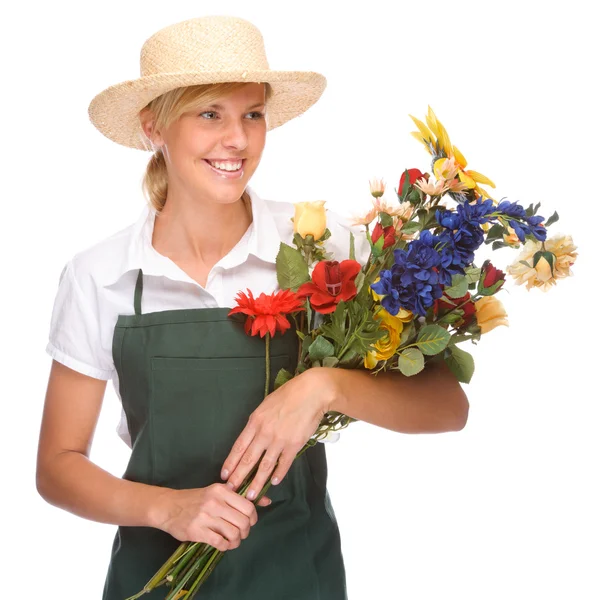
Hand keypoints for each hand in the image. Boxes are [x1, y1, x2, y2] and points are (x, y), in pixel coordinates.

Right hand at [151, 483, 272, 550]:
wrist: (168, 507)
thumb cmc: (195, 499)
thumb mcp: (217, 492)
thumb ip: (239, 497)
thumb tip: (267, 501)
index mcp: (221, 490)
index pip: (248, 506)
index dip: (253, 518)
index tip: (249, 522)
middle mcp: (215, 502)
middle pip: (243, 522)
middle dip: (246, 531)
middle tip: (241, 533)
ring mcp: (205, 517)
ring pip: (233, 533)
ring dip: (236, 541)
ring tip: (233, 540)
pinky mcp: (197, 531)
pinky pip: (220, 542)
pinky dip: (226, 546)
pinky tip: (223, 544)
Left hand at [220, 368, 336, 500]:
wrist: (311, 393)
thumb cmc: (288, 395)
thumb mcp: (266, 405)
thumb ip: (258, 422)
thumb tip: (252, 436)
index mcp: (255, 422)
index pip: (239, 446)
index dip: (231, 462)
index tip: (224, 474)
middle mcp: (264, 433)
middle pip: (248, 459)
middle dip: (238, 477)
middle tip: (231, 490)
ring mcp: (279, 440)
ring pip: (264, 466)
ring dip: (256, 482)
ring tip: (251, 496)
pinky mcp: (294, 445)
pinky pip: (284, 463)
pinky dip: (278, 474)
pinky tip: (274, 482)